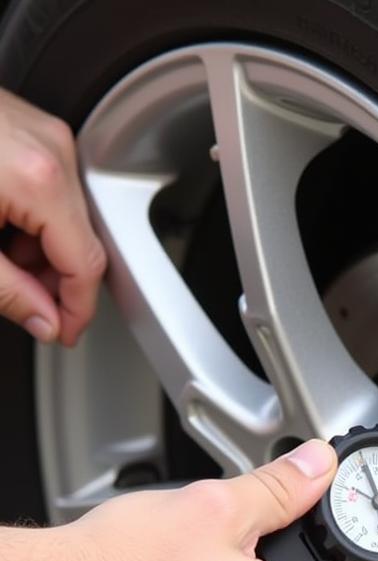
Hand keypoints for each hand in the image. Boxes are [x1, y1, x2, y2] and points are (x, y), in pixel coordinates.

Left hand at [0, 88, 105, 345]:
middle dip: (55, 280)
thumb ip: (9, 292)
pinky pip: (51, 188)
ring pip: (68, 215)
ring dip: (41, 250)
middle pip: (81, 238)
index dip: (77, 309)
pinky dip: (31, 218)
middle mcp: (50, 150)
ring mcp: (41, 134)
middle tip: (28, 303)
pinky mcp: (27, 128)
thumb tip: (43, 319)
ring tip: (2, 261)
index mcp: (39, 180)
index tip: (63, 329)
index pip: (85, 263)